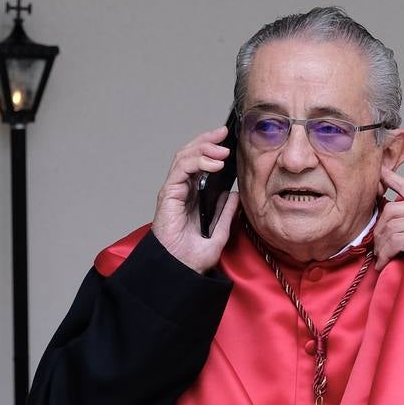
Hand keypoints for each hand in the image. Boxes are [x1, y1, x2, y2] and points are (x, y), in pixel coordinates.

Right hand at [152, 125, 241, 272]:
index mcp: (192, 196)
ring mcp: (174, 191)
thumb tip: (235, 195)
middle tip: (224, 134)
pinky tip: (214, 163)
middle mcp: (181, 190)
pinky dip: (197, 161)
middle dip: (207, 140)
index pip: (200, 162)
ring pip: (184, 156)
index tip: (228, 140)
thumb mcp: (219, 233)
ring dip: (204, 148)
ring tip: (222, 151)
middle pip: (190, 154)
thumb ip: (226, 213)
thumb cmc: (192, 257)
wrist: (180, 270)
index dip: (212, 148)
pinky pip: (180, 169)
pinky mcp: (168, 195)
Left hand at [372, 167, 403, 270]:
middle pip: (389, 212)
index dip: (388, 179)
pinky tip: (383, 262)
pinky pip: (395, 242)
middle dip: (378, 231)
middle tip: (376, 245)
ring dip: (381, 245)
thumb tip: (383, 172)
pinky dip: (385, 254)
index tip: (379, 177)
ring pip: (390, 228)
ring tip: (380, 256)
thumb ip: (402, 187)